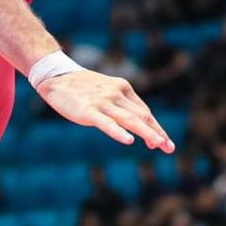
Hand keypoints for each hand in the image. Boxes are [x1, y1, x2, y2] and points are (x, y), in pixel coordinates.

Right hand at [35, 69, 172, 151]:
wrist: (56, 77)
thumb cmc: (82, 87)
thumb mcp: (106, 91)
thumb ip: (121, 104)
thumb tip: (134, 124)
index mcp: (123, 88)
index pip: (144, 111)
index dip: (154, 127)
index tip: (162, 141)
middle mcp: (116, 94)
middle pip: (142, 116)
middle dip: (157, 132)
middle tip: (168, 147)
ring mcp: (103, 102)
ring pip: (130, 120)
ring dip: (146, 133)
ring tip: (158, 144)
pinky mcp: (88, 111)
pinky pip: (107, 123)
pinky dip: (119, 132)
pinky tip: (129, 141)